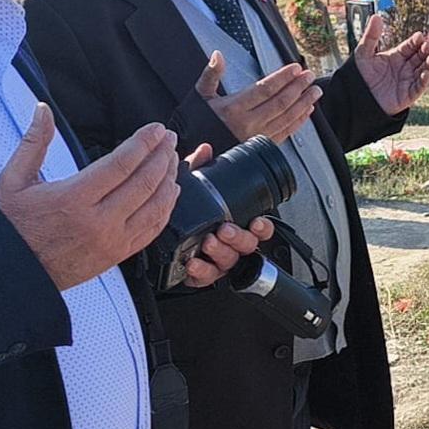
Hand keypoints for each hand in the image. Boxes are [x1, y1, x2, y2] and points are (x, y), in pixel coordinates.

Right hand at [0, 104, 180, 290]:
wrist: (16, 272)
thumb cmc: (15, 226)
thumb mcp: (14, 180)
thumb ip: (33, 142)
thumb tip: (43, 111)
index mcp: (73, 198)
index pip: (121, 164)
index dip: (143, 143)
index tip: (156, 129)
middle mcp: (97, 221)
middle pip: (144, 182)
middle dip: (161, 155)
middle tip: (169, 139)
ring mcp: (112, 240)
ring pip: (155, 206)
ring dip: (168, 179)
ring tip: (172, 159)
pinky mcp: (118, 254)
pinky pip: (153, 230)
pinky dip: (166, 209)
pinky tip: (170, 192)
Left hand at [178, 144, 277, 286]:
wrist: (165, 244)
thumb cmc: (189, 217)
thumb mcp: (195, 189)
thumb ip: (200, 169)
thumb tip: (205, 151)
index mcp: (237, 225)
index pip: (260, 228)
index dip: (263, 227)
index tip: (257, 222)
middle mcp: (231, 244)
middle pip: (247, 245)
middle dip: (238, 237)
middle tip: (225, 229)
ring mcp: (218, 262)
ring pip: (229, 261)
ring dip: (220, 251)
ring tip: (208, 242)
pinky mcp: (201, 275)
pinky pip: (206, 277)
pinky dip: (201, 270)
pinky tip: (193, 261)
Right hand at [196, 52, 320, 143]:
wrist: (192, 151)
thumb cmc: (196, 122)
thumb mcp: (200, 95)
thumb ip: (211, 74)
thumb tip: (218, 55)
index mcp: (233, 108)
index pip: (264, 89)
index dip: (282, 78)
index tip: (295, 68)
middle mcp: (247, 123)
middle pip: (280, 102)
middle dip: (298, 87)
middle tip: (310, 76)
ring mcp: (255, 137)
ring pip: (286, 118)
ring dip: (303, 104)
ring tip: (315, 91)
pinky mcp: (260, 148)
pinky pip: (284, 133)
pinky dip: (298, 122)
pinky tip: (307, 112)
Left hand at [353, 14, 428, 115]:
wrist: (356, 97)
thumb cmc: (360, 75)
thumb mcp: (364, 53)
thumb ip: (371, 36)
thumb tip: (376, 16)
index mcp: (396, 56)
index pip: (411, 46)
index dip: (417, 41)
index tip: (420, 36)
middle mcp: (404, 67)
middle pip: (420, 56)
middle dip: (426, 50)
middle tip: (427, 44)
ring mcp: (408, 80)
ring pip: (424, 69)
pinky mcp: (408, 94)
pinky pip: (420, 86)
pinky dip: (425, 80)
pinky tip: (426, 73)